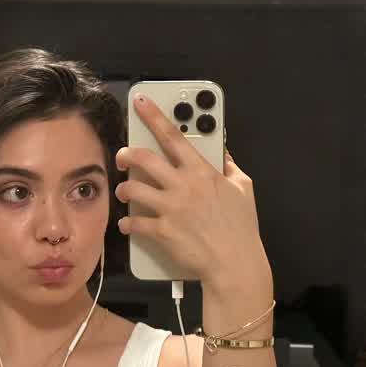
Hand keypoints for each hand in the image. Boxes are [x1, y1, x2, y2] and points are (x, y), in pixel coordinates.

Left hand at [115, 93, 272, 301]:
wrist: (235, 264)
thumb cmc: (241, 228)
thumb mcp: (244, 189)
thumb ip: (230, 167)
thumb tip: (223, 154)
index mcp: (202, 172)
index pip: (174, 136)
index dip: (154, 116)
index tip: (140, 102)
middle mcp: (183, 186)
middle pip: (144, 159)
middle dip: (127, 154)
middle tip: (122, 156)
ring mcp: (170, 208)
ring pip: (133, 189)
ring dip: (124, 189)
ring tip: (124, 191)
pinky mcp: (161, 231)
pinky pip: (134, 222)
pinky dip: (127, 223)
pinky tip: (128, 224)